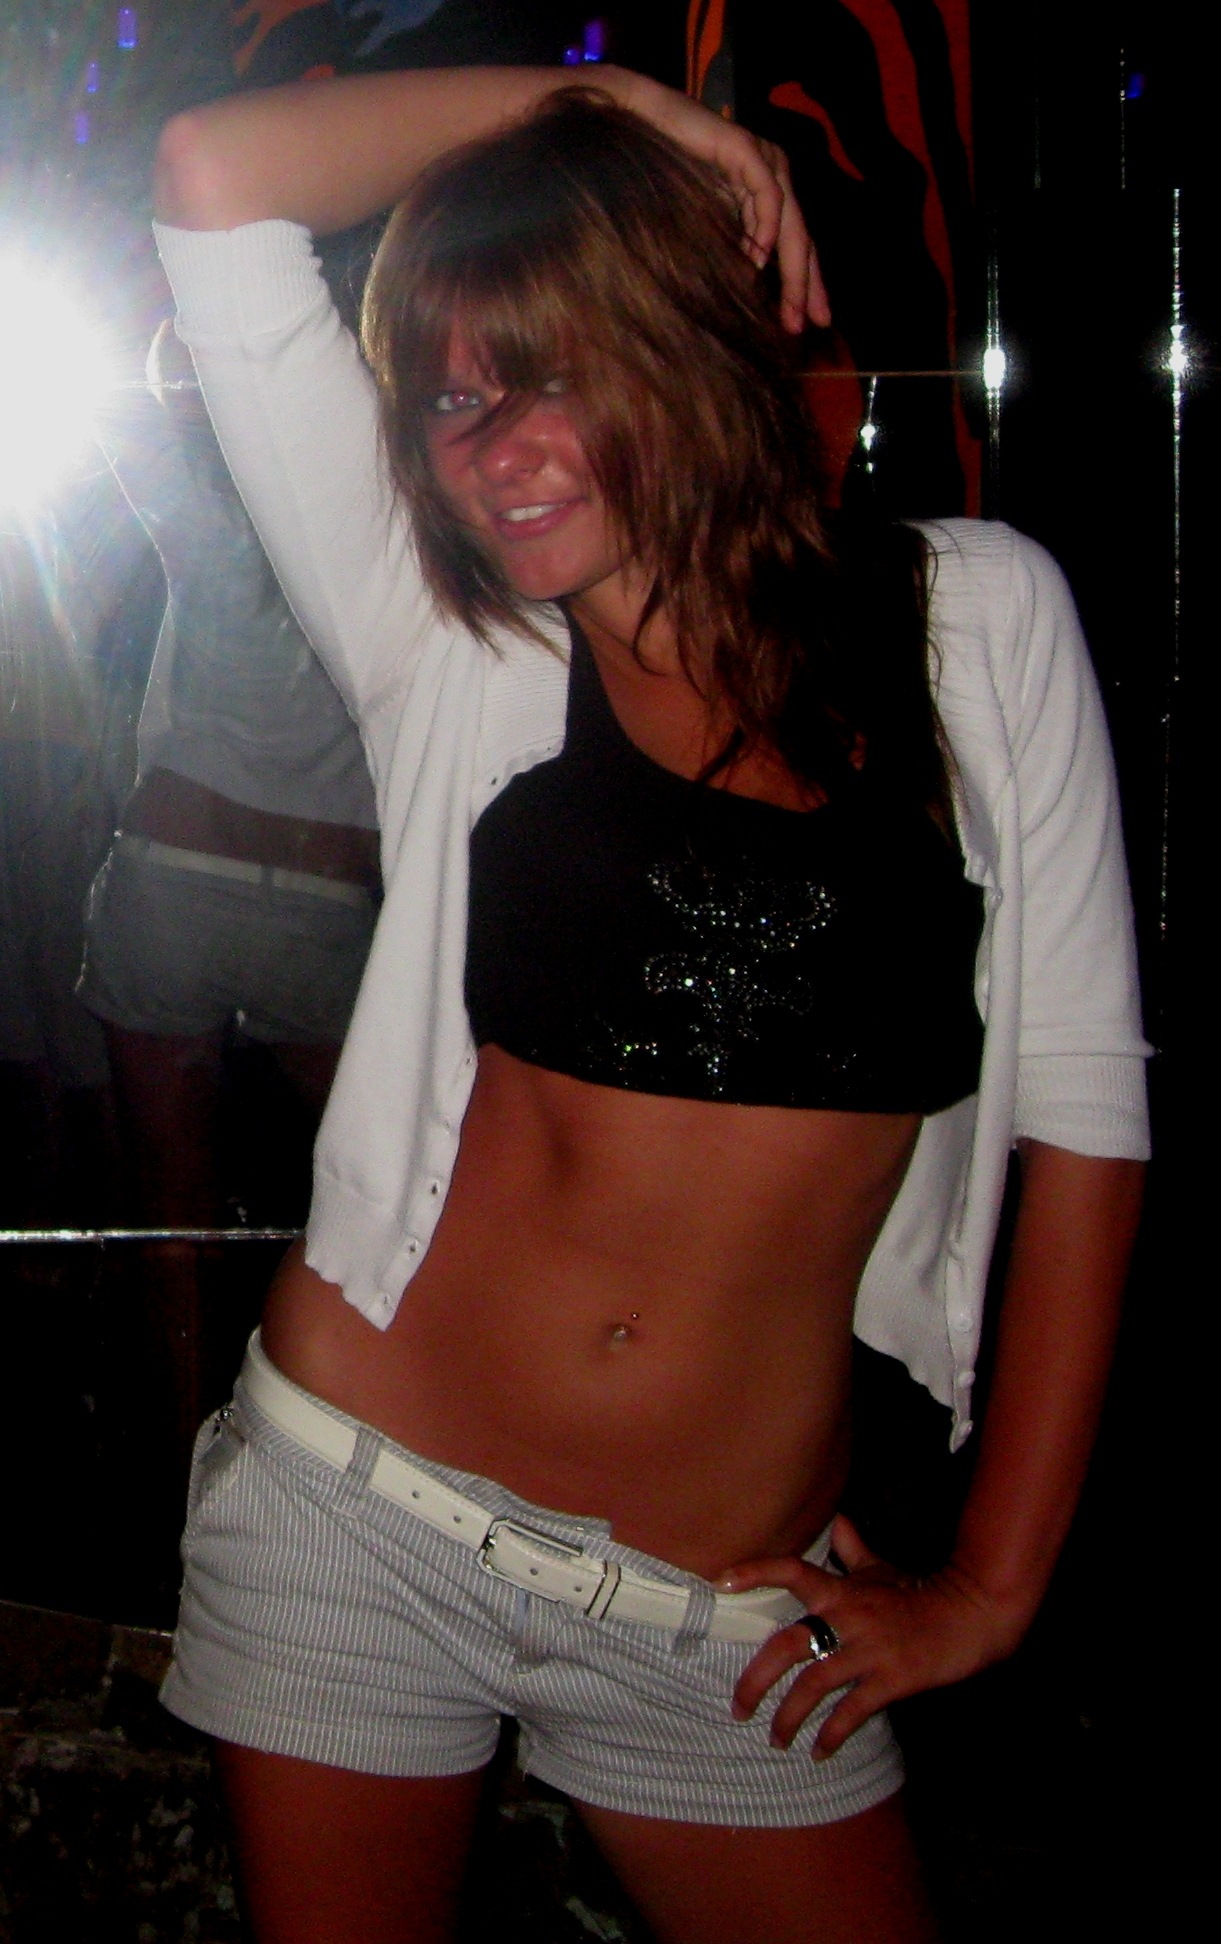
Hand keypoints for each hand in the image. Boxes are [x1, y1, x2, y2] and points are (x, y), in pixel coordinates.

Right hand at [599, 68, 830, 333]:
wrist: (640, 122)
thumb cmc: (665, 170)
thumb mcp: (708, 219)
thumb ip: (732, 243)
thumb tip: (748, 284)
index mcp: (768, 190)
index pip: (796, 243)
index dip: (806, 283)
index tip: (812, 323)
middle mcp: (774, 173)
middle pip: (801, 237)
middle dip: (806, 285)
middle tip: (810, 324)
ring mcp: (763, 159)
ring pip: (791, 222)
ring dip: (792, 270)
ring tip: (790, 308)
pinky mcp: (745, 149)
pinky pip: (765, 194)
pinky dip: (766, 228)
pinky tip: (760, 259)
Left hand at [720, 1514, 1027, 1757]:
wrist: (968, 1616)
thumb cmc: (918, 1593)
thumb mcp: (883, 1570)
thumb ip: (854, 1551)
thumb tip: (837, 1521)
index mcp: (842, 1591)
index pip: (792, 1572)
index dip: (756, 1572)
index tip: (722, 1583)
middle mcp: (848, 1618)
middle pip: (788, 1646)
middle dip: (756, 1681)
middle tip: (737, 1708)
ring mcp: (869, 1651)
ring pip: (813, 1686)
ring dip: (788, 1717)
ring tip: (775, 1738)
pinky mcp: (891, 1680)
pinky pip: (851, 1712)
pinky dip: (831, 1734)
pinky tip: (819, 1752)